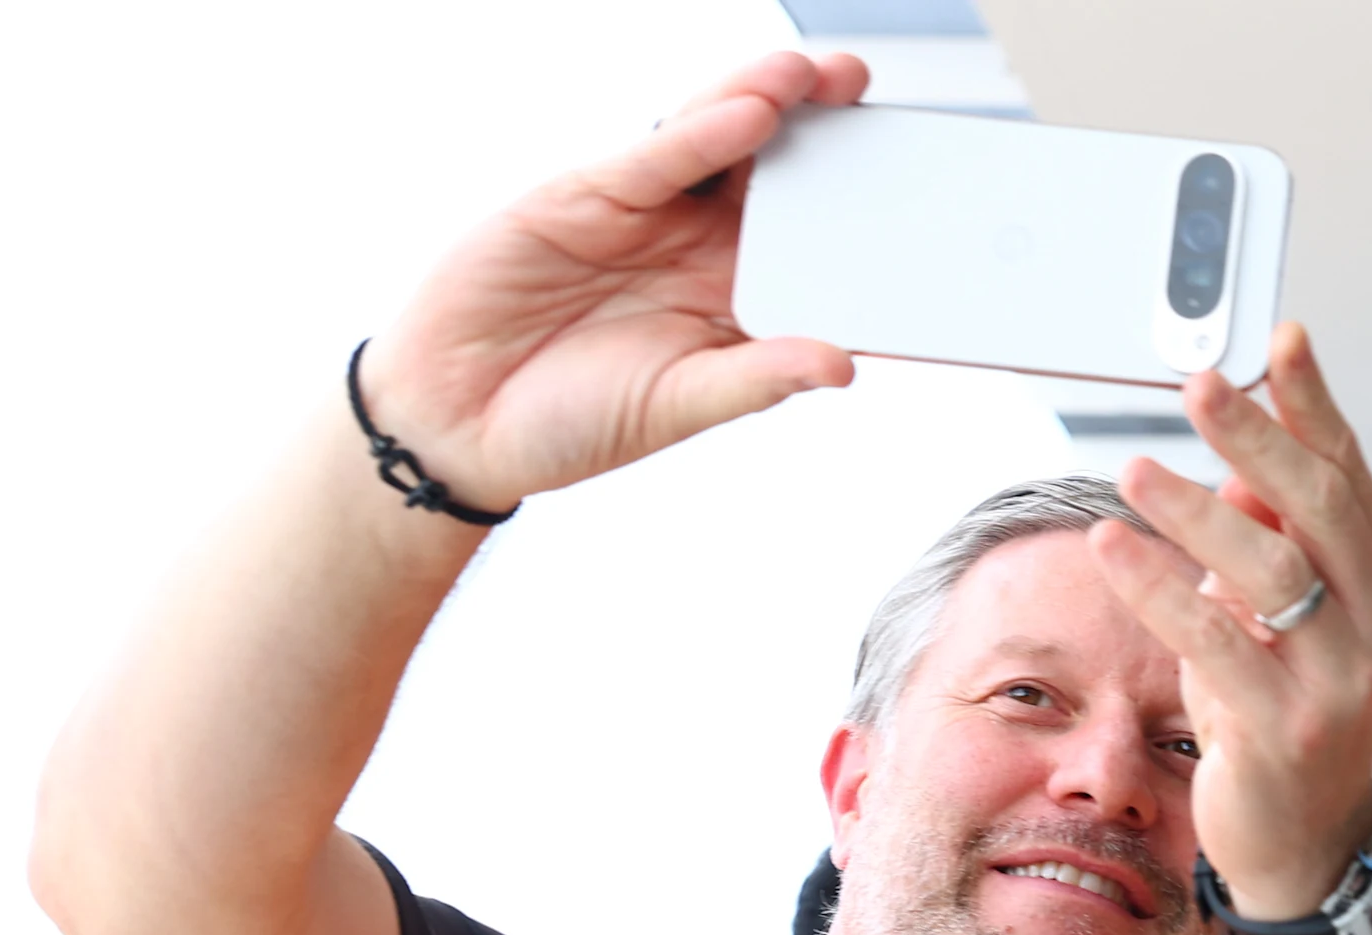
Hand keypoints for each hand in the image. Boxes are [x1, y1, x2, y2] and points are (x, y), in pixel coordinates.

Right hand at [357, 52, 868, 513]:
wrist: (458, 420)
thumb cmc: (573, 419)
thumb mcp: (678, 405)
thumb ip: (756, 379)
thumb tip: (841, 364)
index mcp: (735, 295)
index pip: (811, 236)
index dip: (856, 203)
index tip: (914, 180)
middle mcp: (698, 244)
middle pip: (772, 170)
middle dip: (819, 125)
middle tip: (866, 89)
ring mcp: (645, 213)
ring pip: (716, 141)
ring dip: (765, 103)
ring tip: (815, 77)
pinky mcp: (585, 195)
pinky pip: (654, 157)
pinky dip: (699, 132)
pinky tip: (746, 112)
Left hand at [1089, 325, 1371, 917]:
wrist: (1305, 841)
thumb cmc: (1285, 711)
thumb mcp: (1283, 618)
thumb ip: (1270, 541)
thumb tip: (1236, 462)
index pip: (1348, 473)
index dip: (1313, 402)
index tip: (1279, 337)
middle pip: (1317, 506)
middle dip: (1256, 435)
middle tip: (1199, 384)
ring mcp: (1339, 680)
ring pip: (1268, 570)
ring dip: (1195, 512)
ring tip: (1134, 471)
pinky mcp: (1285, 731)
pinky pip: (1217, 643)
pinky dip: (1161, 590)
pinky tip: (1113, 549)